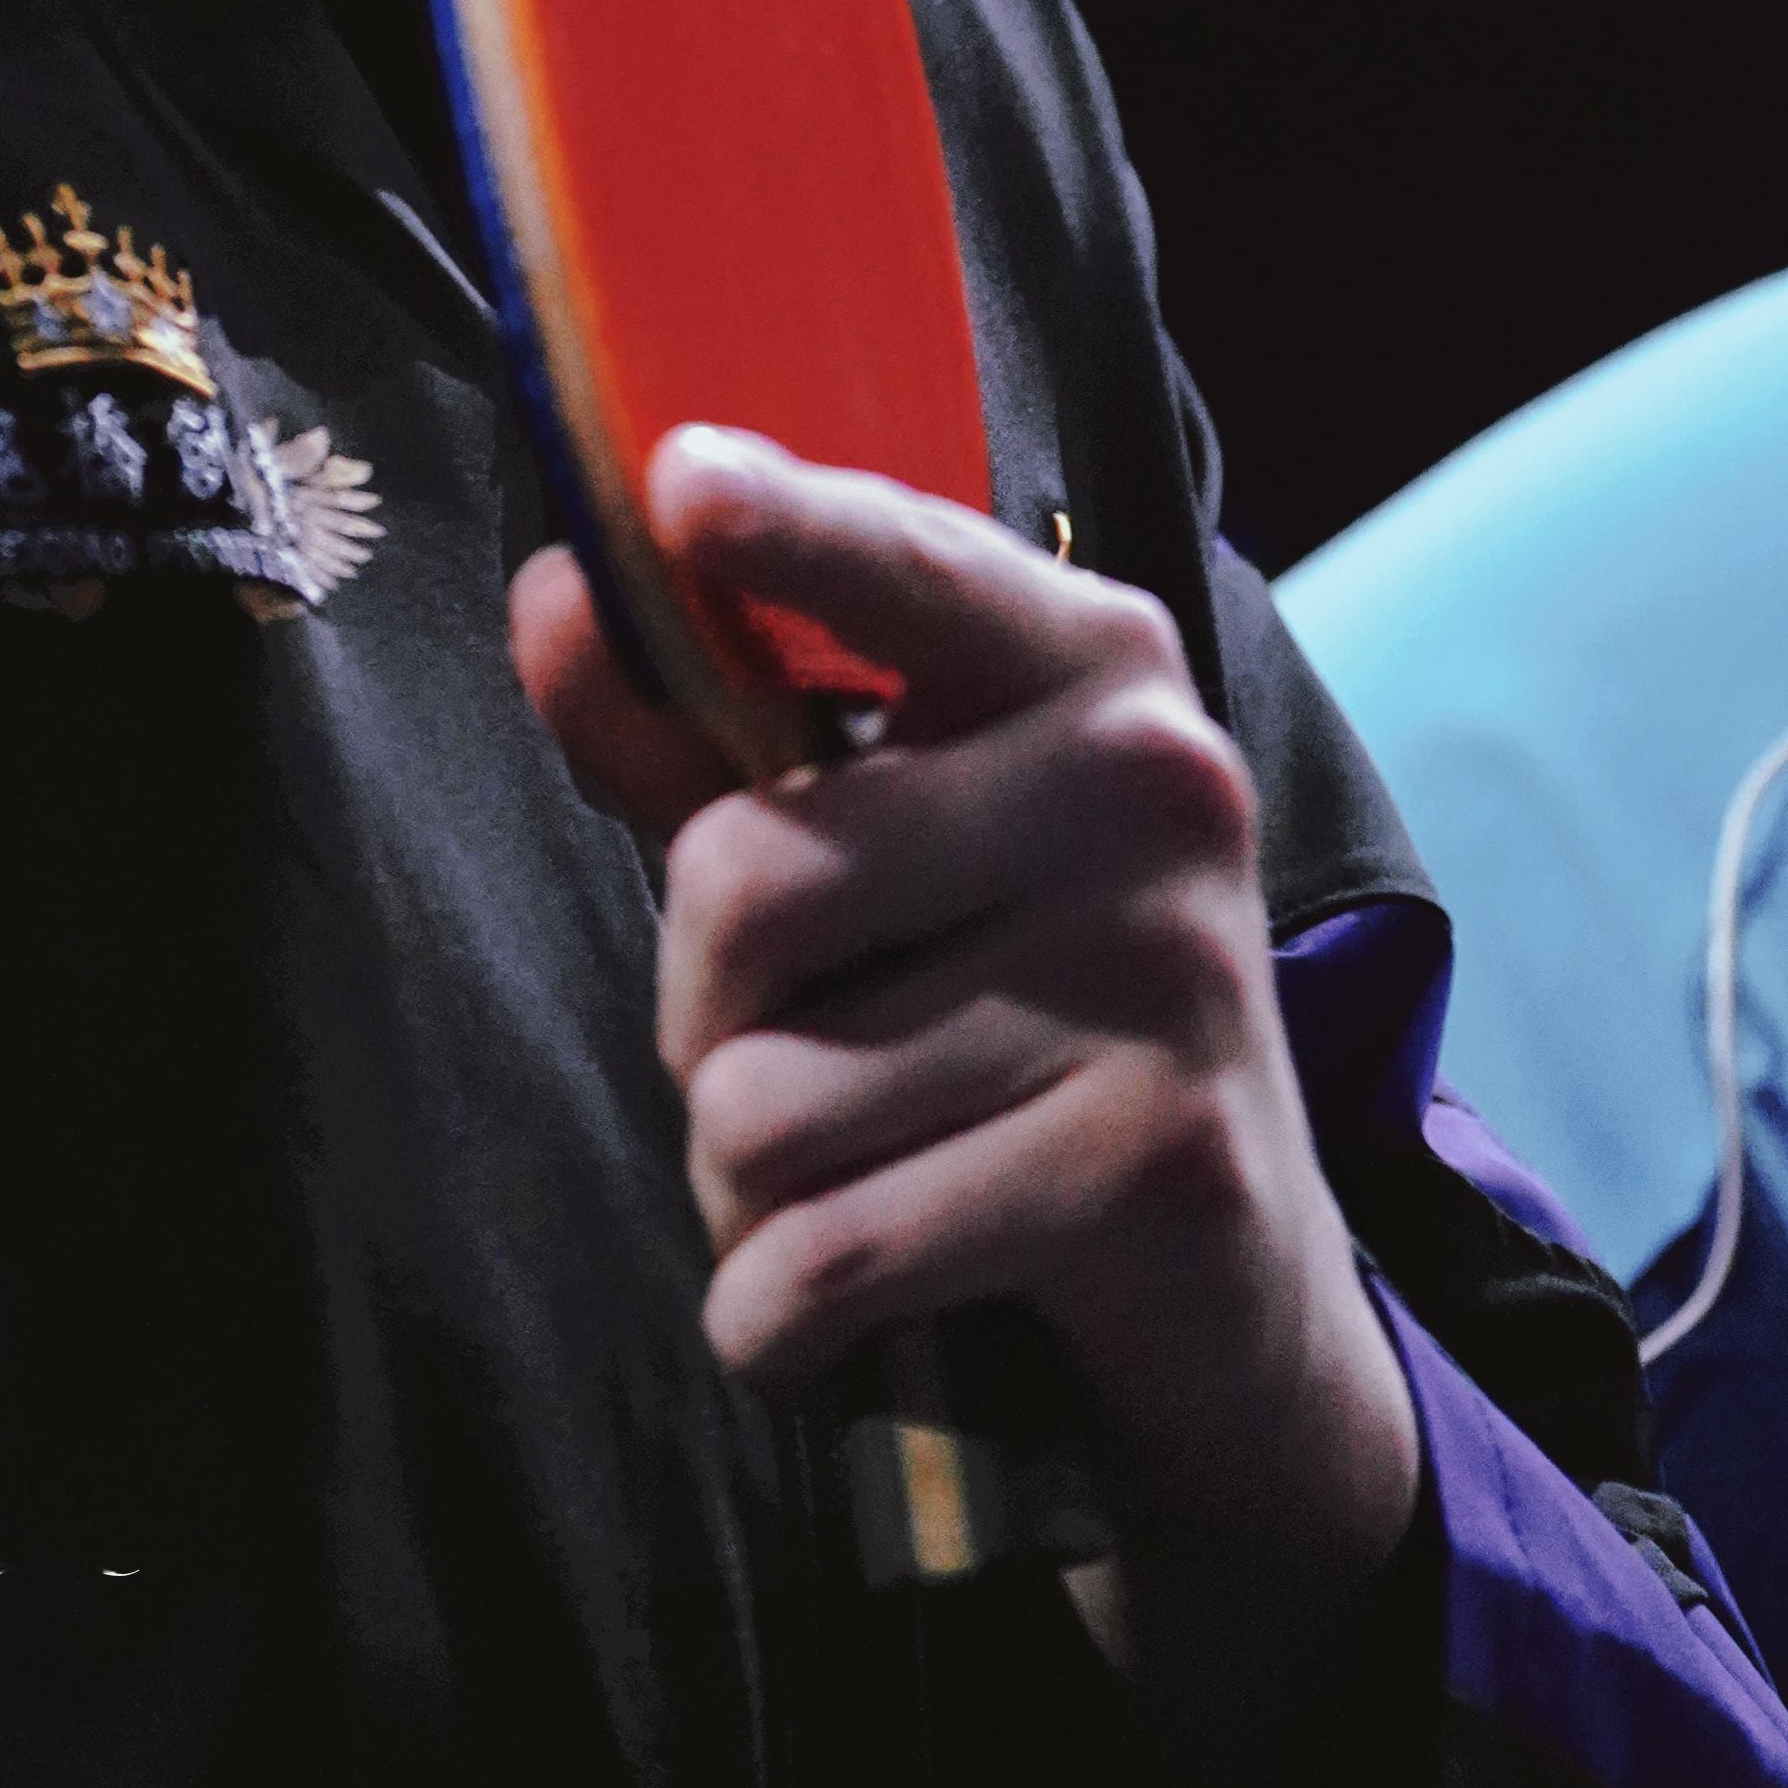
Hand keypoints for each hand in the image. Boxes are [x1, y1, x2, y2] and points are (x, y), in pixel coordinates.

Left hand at [514, 426, 1419, 1697]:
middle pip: (745, 881)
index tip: (678, 480)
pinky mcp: (1157, 1160)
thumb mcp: (861, 844)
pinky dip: (774, 1307)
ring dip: (740, 1182)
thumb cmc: (999, 1006)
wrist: (1228, 1282)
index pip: (900, 567)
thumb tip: (559, 594)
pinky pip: (834, 1244)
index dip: (782, 528)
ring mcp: (1169, 968)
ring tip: (835, 1174)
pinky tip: (814, 1303)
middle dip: (699, 1016)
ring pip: (765, 1096)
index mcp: (1083, 656)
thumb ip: (696, 728)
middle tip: (783, 1057)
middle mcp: (1148, 779)